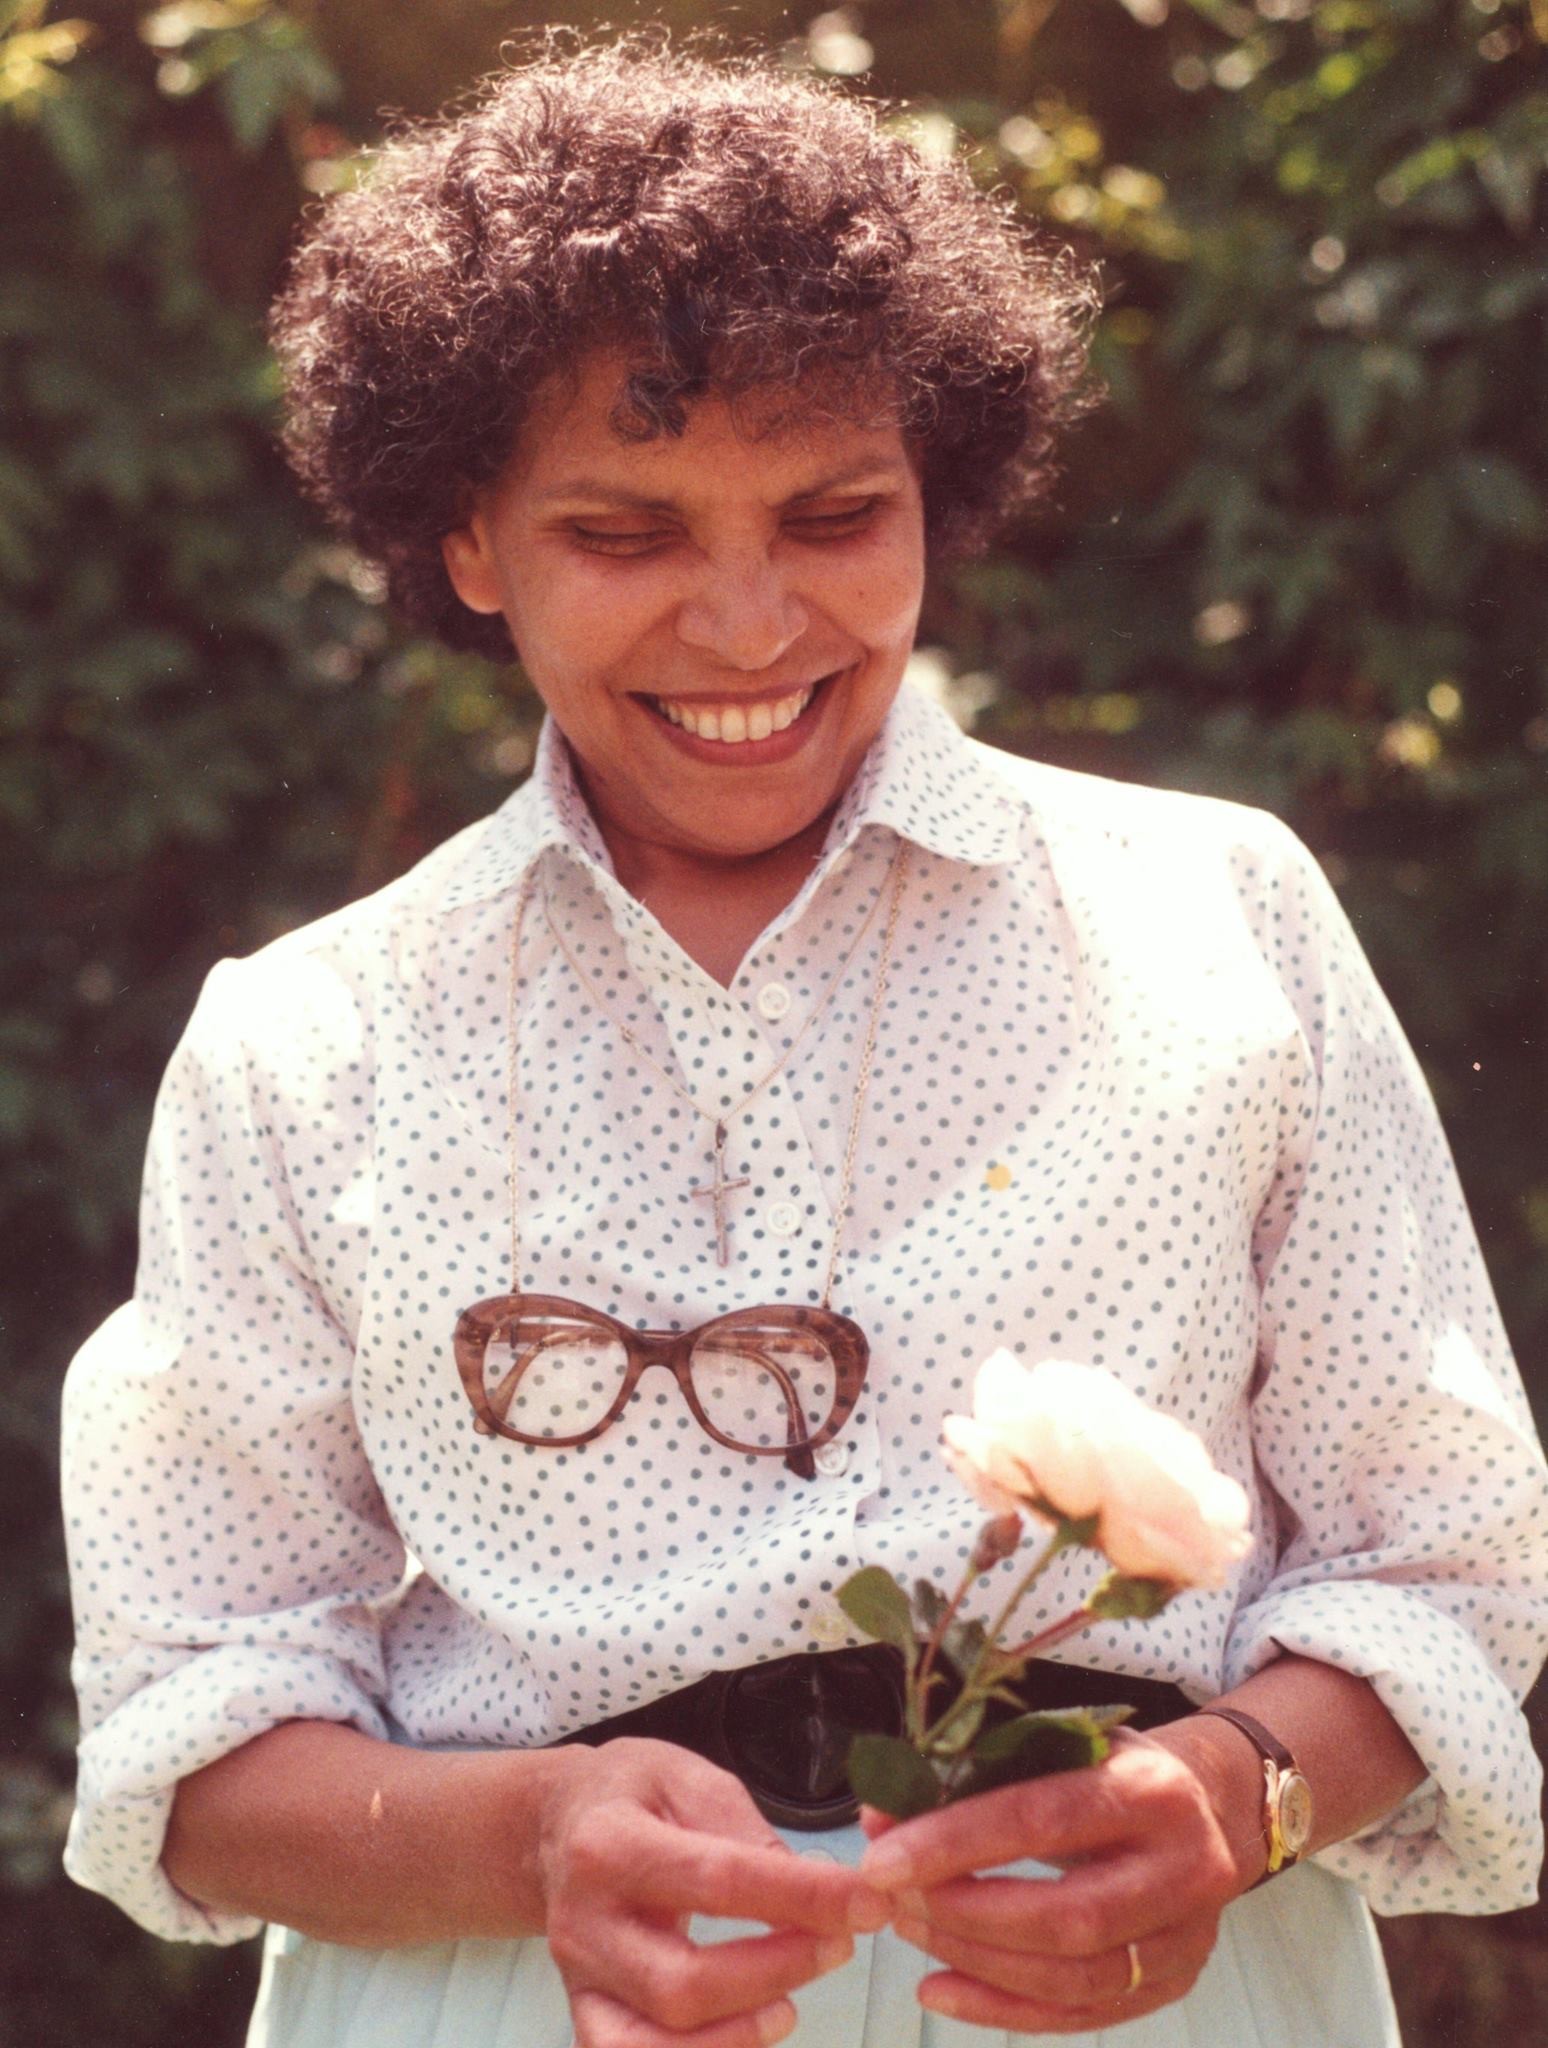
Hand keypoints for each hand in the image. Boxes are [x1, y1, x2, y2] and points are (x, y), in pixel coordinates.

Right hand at [536, 1736, 891, 2046]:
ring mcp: (581, 1977)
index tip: (866, 1903)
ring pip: (653, 2041)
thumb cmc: (630, 1792)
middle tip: (839, 1945)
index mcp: (608, 1843)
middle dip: (776, 1970)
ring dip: (738, 2034)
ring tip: (792, 2003)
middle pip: (682, 1982)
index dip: (802, 1897)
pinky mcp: (584, 2012)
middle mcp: (584, 1921)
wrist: (554, 1825)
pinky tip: (751, 2031)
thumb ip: (741, 1825)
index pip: (718, 1880)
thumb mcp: (684, 1774)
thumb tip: (804, 1885)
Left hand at [857, 1728, 1259, 2035]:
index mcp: (1152, 1789)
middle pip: (1068, 1916)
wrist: (1208, 1805)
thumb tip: (879, 1815)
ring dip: (978, 1962)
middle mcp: (1186, 1867)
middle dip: (965, 1913)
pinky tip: (941, 1989)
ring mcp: (1187, 1936)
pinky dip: (1003, 2009)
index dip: (958, 1841)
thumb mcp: (1058, 1743)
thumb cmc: (1110, 1765)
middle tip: (893, 1899)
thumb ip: (975, 1773)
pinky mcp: (1173, 1982)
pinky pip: (1081, 2015)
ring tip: (910, 1931)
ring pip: (1076, 1976)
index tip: (884, 1856)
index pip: (1045, 1819)